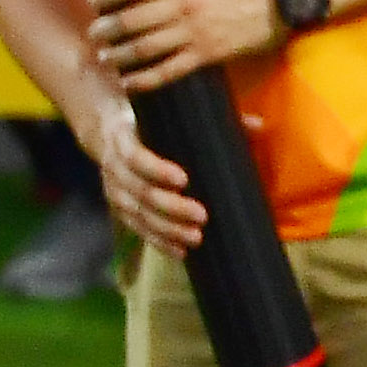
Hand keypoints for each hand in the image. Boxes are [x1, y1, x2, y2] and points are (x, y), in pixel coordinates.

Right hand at [81, 88, 207, 253]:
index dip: (156, 169)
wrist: (109, 133)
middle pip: (139, 192)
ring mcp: (114, 190)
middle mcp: (113, 167)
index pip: (135, 157)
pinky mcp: (119, 208)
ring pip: (137, 214)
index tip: (184, 180)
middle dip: (170, 207)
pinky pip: (137, 228)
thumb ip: (213, 120)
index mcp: (124, 138)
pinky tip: (180, 251)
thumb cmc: (151, 124)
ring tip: (196, 237)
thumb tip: (258, 125)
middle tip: (202, 215)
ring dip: (166, 229)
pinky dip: (158, 241)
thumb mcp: (170, 115)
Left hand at [90, 0, 284, 92]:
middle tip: (94, 33)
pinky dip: (144, 79)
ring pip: (143, 49)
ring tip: (105, 57)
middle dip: (106, 29)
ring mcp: (194, 31)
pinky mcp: (208, 54)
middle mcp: (182, 4)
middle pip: (129, 20)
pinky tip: (130, 82)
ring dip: (118, 55)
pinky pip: (168, 71)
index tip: (95, 0)